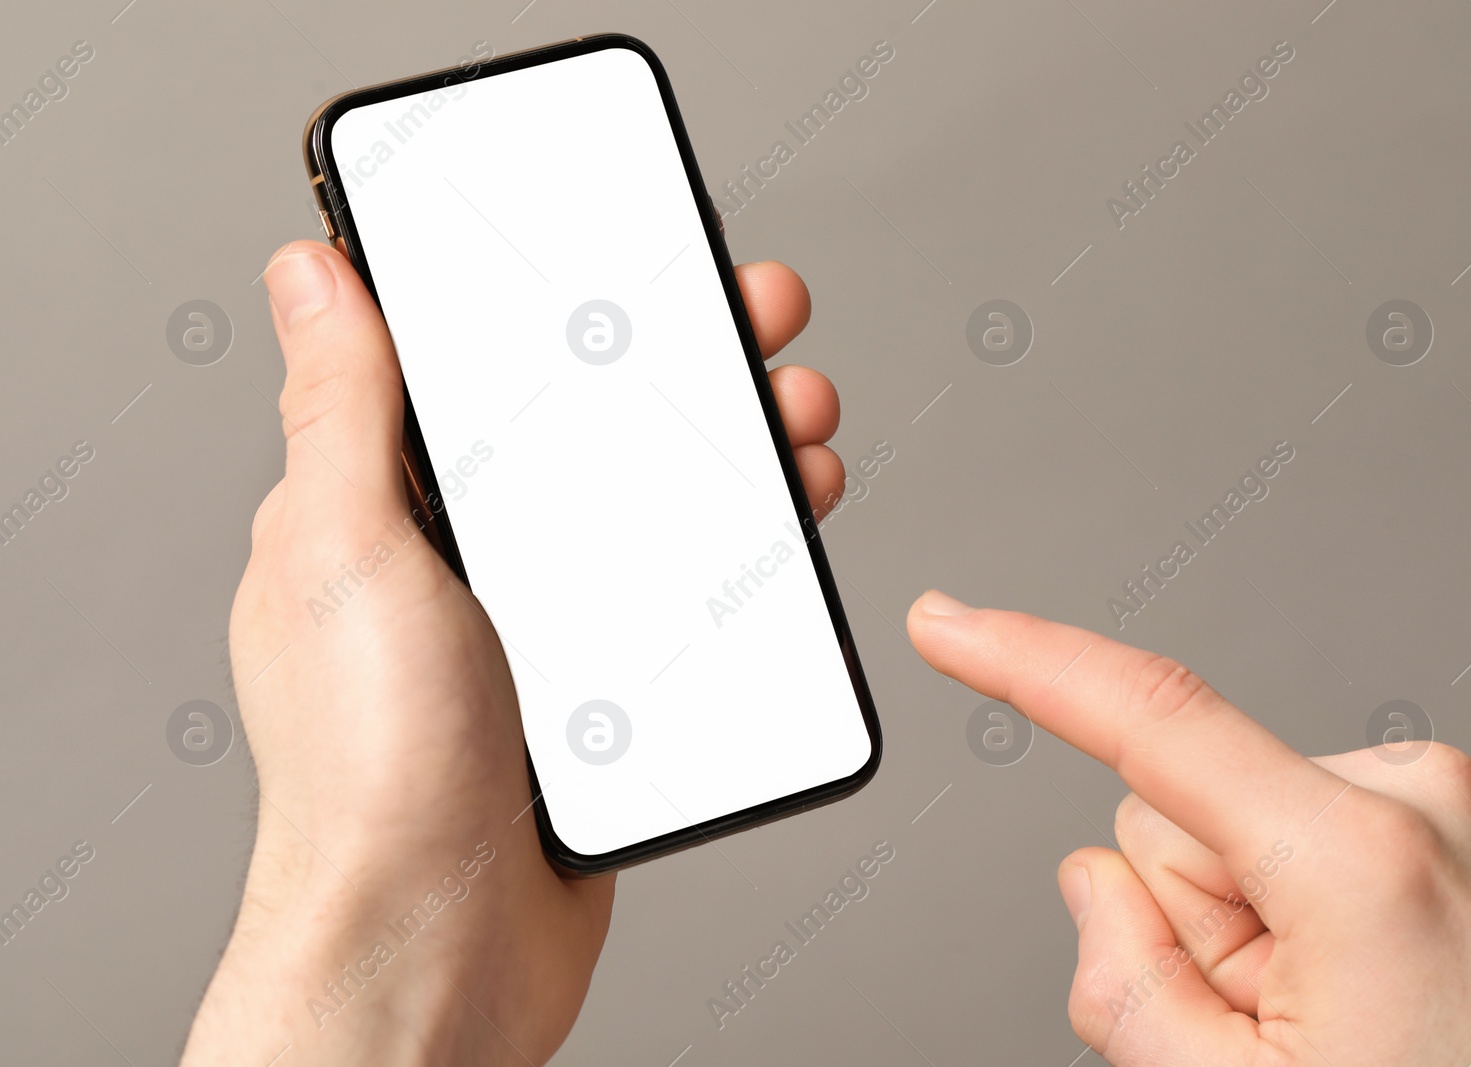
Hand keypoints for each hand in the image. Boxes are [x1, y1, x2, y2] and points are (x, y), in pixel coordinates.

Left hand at [181, 241, 842, 1065]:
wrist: (438, 947)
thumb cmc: (369, 773)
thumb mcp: (344, 554)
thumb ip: (346, 410)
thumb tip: (314, 276)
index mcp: (392, 507)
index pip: (486, 364)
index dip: (568, 298)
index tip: (644, 249)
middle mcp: (470, 555)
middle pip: (596, 422)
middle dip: (687, 359)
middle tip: (760, 318)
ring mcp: (546, 621)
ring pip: (658, 501)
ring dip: (739, 445)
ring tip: (802, 415)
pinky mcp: (607, 685)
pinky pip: (687, 590)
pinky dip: (745, 548)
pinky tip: (789, 520)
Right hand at [907, 592, 1470, 1065]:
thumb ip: (1125, 983)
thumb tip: (1096, 883)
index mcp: (1364, 862)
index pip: (1148, 721)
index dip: (1025, 663)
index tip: (949, 624)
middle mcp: (1424, 798)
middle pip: (1184, 814)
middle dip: (1193, 918)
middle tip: (1270, 1026)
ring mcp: (1463, 804)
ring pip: (1250, 823)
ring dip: (1258, 921)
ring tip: (1340, 1016)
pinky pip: (1319, 826)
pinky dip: (1316, 903)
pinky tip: (1375, 984)